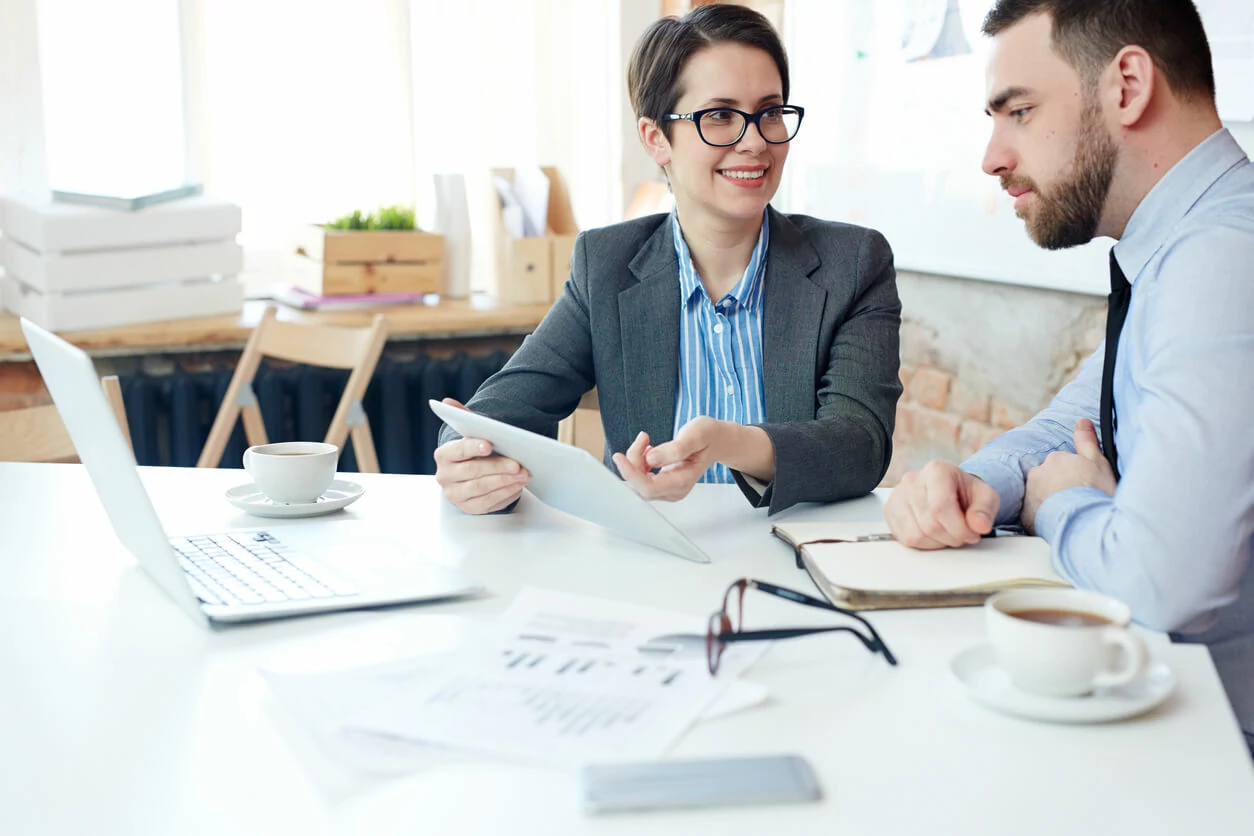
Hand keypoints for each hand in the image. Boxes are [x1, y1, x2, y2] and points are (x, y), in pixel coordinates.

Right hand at [433, 398, 529, 513]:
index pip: (458, 450)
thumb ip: (462, 417)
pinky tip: (517, 486)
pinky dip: (505, 494)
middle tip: (517, 464)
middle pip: (473, 471)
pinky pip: (488, 503)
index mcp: (444, 455)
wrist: (472, 472)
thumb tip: (447, 402)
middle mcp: (445, 476)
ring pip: (482, 488)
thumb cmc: (474, 451)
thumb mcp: (470, 433)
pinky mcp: (468, 507)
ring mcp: (455, 494)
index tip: (490, 444)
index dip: (474, 447)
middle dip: (497, 467)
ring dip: (505, 481)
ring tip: (523, 474)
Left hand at [612, 417, 723, 501]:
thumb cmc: (708, 436)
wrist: (715, 441)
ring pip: (638, 481)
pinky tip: (647, 448)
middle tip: (643, 438)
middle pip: (640, 485)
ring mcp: (667, 489)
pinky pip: (639, 477)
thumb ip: (675, 448)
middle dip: (634, 461)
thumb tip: (652, 459)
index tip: (619, 457)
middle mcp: (674, 490)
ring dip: (635, 459)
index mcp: (683, 481)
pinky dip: (637, 461)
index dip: (631, 474)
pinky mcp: (661, 484)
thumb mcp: (696, 435)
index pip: (649, 487)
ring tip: (646, 439)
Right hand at [885, 460, 999, 549]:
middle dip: (951, 537)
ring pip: (917, 535)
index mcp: (936, 471)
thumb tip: (980, 525)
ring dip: (938, 542)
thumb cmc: (965, 493)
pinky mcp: (890, 512)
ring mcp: (898, 496)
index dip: (959, 528)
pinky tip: (933, 534)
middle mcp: (912, 480)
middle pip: (930, 524)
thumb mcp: (985, 496)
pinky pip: (906, 540)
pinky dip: (924, 544)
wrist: (951, 490)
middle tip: (962, 533)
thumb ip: (985, 510)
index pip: (941, 506)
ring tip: (948, 532)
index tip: (972, 534)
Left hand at [1022, 419, 1115, 531]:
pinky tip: (1056, 522)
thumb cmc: (1095, 492)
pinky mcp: (1024, 514)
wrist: (1085, 523)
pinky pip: (1031, 513)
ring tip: (1067, 513)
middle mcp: (1038, 473)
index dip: (1073, 477)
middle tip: (1075, 500)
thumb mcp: (1098, 462)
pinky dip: (1040, 516)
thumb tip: (1081, 421)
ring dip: (1047, 501)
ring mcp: (1029, 493)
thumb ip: (1087, 441)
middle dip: (1057, 487)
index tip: (1082, 487)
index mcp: (1055, 459)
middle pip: (1047, 478)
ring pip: (1037, 494)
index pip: (1061, 464)